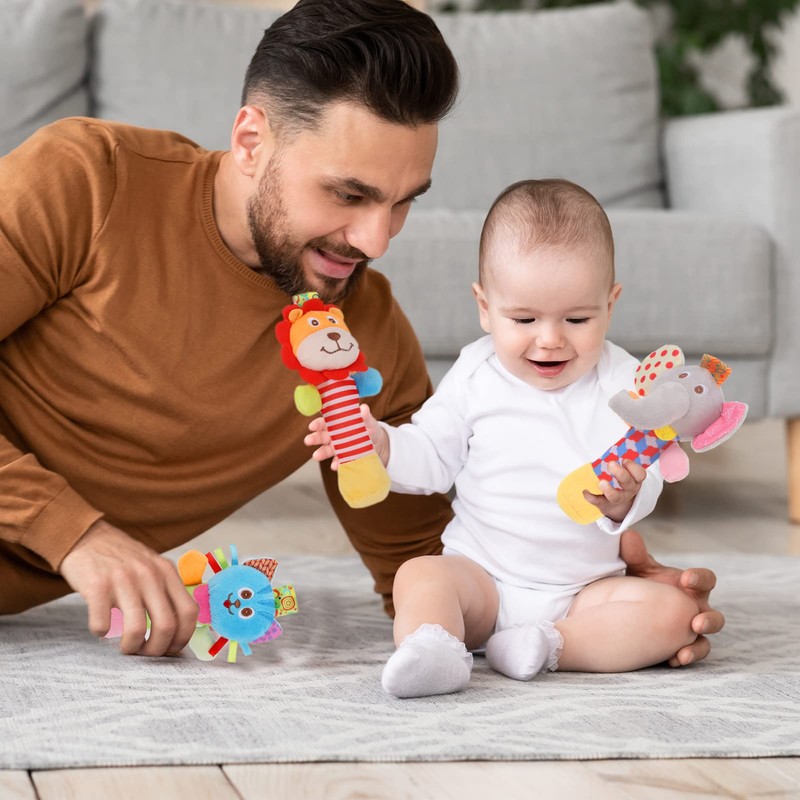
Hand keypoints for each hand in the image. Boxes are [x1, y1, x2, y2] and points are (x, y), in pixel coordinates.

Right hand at [59, 519, 198, 656]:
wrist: (87, 537)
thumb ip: (167, 591)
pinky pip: (102, 624)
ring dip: (131, 647)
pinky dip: (101, 633)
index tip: (170, 649)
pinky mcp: (97, 585)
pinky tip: (101, 627)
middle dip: (157, 650)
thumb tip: (177, 633)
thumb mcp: (153, 567)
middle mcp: (149, 574)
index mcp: (167, 572)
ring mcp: (123, 579)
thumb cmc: (123, 560)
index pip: (189, 612)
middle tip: (145, 653)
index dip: (183, 638)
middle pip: (166, 625)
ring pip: (136, 629)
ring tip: (125, 647)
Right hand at [304, 403, 388, 467]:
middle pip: (321, 436)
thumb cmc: (370, 428)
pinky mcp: (344, 458)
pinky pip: (338, 461)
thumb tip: (363, 408)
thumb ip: (365, 416)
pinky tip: (335, 466)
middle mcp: (334, 436)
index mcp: (337, 424)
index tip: (312, 426)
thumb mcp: (368, 421)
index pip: (324, 422)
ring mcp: (338, 448)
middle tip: (307, 440)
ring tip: (316, 456)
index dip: (317, 424)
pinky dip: (336, 463)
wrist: (378, 443)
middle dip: (314, 438)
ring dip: (321, 453)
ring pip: (326, 450)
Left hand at [583, 459, 645, 522]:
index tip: (624, 460)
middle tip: (611, 464)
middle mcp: (629, 490)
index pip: (640, 474)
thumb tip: (611, 452)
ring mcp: (618, 498)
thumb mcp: (626, 472)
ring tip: (601, 482)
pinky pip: (598, 502)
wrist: (616, 504)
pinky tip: (585, 491)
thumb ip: (620, 462)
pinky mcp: (605, 504)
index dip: (633, 467)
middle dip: (620, 473)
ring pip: (616, 497)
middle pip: (628, 483)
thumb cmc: (620, 481)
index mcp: (635, 479)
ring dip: (608, 490)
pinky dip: (591, 497)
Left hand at [620, 529, 723, 666]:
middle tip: (696, 621)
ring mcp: (690, 630)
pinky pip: (689, 654)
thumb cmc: (642, 583)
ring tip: (684, 653)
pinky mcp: (680, 645)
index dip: (701, 579)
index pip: (706, 580)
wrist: (628, 604)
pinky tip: (672, 660)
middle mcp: (696, 608)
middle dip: (709, 620)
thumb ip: (635, 554)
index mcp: (691, 586)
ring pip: (705, 641)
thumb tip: (627, 536)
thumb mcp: (638, 568)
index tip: (687, 579)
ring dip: (698, 647)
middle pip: (714, 616)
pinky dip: (683, 658)